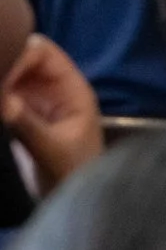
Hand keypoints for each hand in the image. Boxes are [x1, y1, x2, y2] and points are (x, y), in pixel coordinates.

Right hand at [1, 34, 103, 192]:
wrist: (75, 196)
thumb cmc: (74, 171)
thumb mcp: (52, 149)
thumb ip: (29, 126)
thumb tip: (5, 100)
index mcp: (72, 88)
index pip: (45, 53)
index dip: (20, 56)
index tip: (0, 79)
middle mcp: (55, 89)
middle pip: (26, 59)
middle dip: (5, 65)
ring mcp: (38, 102)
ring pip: (13, 77)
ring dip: (0, 81)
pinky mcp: (24, 117)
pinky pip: (7, 97)